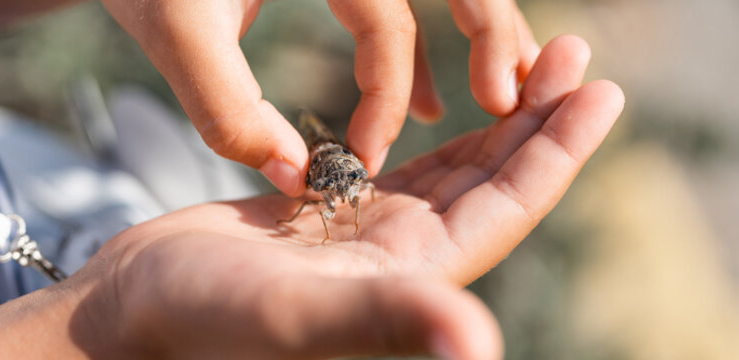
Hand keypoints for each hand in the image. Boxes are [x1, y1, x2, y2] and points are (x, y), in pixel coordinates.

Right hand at [68, 36, 622, 358]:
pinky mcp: (336, 215)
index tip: (602, 89)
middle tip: (578, 51)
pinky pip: (410, 166)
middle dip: (541, 119)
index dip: (559, 151)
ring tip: (536, 62)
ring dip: (500, 120)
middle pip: (495, 180)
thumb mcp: (295, 313)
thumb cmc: (200, 319)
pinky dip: (443, 134)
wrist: (136, 313)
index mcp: (414, 276)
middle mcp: (407, 258)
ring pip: (458, 169)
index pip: (508, 207)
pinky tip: (459, 105)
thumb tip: (478, 348)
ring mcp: (373, 236)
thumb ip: (386, 319)